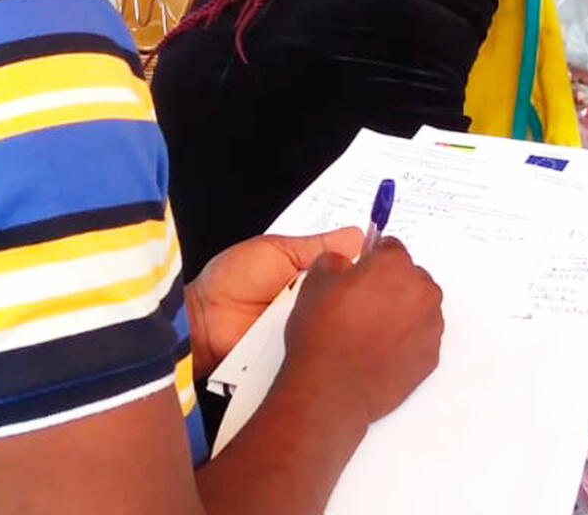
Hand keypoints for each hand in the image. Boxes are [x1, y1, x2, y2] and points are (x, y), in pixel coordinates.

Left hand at [186, 226, 362, 375]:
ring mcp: (310, 329)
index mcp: (309, 274)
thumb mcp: (277, 251)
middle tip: (368, 288)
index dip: (365, 266)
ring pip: (342, 323)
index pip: (349, 269)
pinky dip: (327, 340)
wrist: (204, 322)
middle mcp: (314, 302)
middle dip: (358, 292)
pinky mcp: (304, 352)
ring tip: (348, 312)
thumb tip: (357, 235)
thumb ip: (317, 245)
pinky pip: (325, 346)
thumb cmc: (232, 280)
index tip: (383, 261)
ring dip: (342, 317)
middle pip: (351, 297)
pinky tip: (331, 334)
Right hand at [282, 238, 443, 424]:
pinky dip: (405, 339)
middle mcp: (421, 291)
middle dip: (389, 286)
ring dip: (399, 312)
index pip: (391, 247)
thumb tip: (344, 263)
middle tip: (360, 304)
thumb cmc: (325, 337)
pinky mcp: (431, 355)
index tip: (363, 269)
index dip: (372, 259)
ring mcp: (431, 325)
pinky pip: (420, 337)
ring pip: (417, 307)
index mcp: (395, 265)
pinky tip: (378, 349)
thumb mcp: (315, 281)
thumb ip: (335, 260)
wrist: (332, 389)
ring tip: (367, 331)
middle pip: (409, 277)